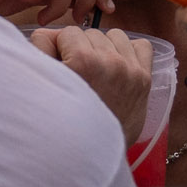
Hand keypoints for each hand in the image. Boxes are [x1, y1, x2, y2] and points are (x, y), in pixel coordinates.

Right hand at [30, 26, 154, 141]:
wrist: (91, 154)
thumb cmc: (62, 121)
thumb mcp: (43, 85)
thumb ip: (41, 49)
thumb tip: (51, 34)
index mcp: (84, 62)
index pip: (67, 32)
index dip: (59, 48)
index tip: (60, 67)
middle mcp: (111, 63)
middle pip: (90, 33)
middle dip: (80, 48)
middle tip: (77, 74)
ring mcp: (131, 70)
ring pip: (114, 35)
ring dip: (105, 47)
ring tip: (97, 70)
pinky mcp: (144, 80)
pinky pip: (142, 46)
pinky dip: (130, 52)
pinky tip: (118, 67)